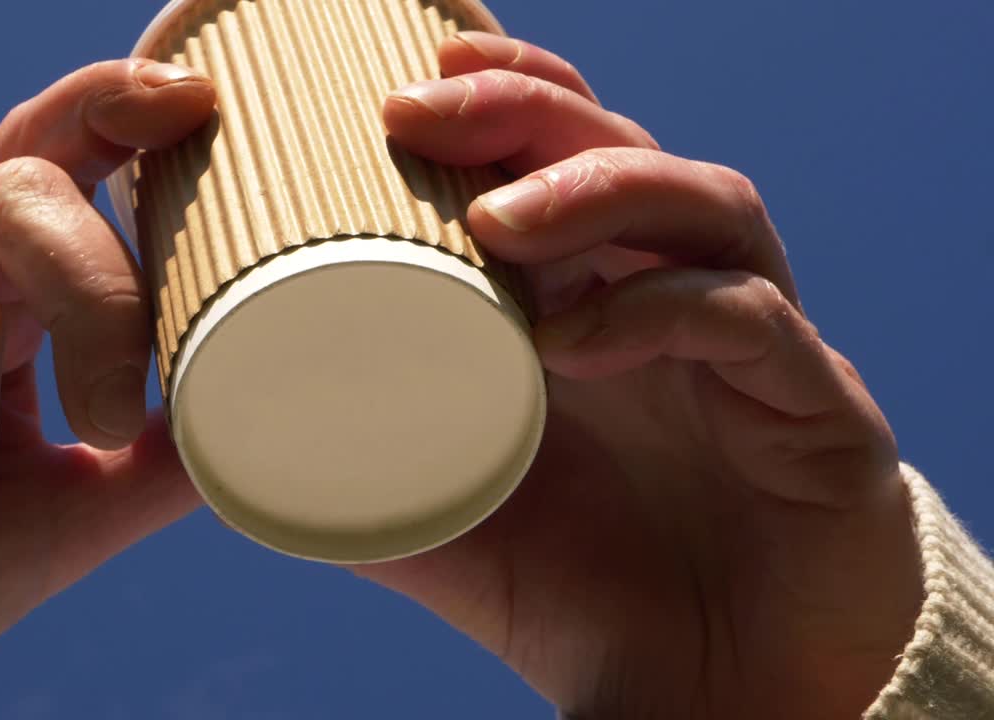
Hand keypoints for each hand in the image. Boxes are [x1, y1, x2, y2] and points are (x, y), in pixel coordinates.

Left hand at [359, 33, 922, 718]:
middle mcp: (680, 304)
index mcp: (599, 307)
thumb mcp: (437, 524)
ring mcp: (758, 350)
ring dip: (601, 192)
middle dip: (530, 112)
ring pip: (707, 210)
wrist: (703, 702)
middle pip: (630, 152)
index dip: (503, 99)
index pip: (564, 160)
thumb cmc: (576, 595)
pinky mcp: (821, 413)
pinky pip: (754, 324)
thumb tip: (213, 440)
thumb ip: (344, 472)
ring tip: (499, 221)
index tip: (404, 85)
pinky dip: (665, 308)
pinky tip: (577, 340)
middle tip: (422, 107)